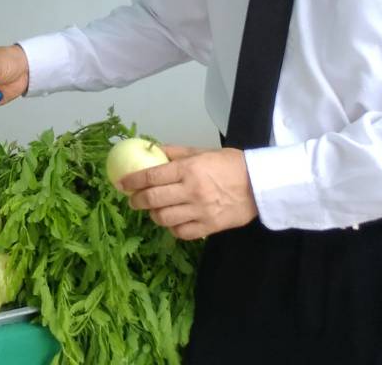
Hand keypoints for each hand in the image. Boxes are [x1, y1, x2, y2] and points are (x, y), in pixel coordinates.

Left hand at [121, 145, 258, 239]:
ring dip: (154, 215)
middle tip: (133, 200)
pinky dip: (173, 228)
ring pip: (164, 219)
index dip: (132, 181)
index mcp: (188, 170)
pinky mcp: (210, 227)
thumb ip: (176, 153)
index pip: (151, 176)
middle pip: (153, 200)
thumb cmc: (230, 164)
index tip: (121, 184)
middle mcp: (191, 191)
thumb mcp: (202, 151)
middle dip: (137, 201)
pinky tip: (173, 222)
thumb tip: (152, 150)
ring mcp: (200, 211)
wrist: (260, 184)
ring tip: (154, 210)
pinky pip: (182, 232)